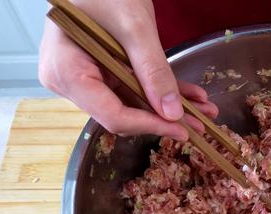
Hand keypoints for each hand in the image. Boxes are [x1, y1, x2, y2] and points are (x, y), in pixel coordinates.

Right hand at [38, 0, 217, 139]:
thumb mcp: (134, 27)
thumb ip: (153, 70)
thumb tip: (172, 113)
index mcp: (67, 72)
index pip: (112, 115)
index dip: (150, 125)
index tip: (182, 129)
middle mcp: (70, 81)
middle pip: (122, 113)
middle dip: (164, 119)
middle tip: (201, 122)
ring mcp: (85, 77)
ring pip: (132, 103)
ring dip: (168, 108)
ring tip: (203, 109)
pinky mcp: (101, 72)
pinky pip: (133, 88)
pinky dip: (160, 91)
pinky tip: (189, 95)